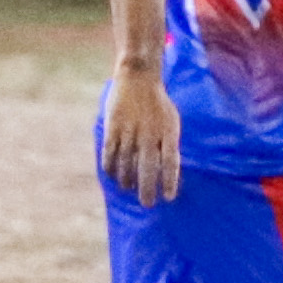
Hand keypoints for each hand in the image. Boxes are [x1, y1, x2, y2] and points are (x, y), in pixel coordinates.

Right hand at [104, 67, 185, 202]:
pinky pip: (110, 153)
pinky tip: (112, 176)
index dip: (170, 181)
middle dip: (147, 188)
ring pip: (126, 163)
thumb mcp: (172, 121)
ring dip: (127, 180)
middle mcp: (149, 134)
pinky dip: (110, 167)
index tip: (169, 198)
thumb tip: (169, 171)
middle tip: (147, 204)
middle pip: (148, 167)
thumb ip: (170, 144)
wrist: (138, 78)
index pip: (171, 162)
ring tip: (129, 189)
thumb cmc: (159, 104)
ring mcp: (130, 131)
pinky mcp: (113, 127)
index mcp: (167, 132)